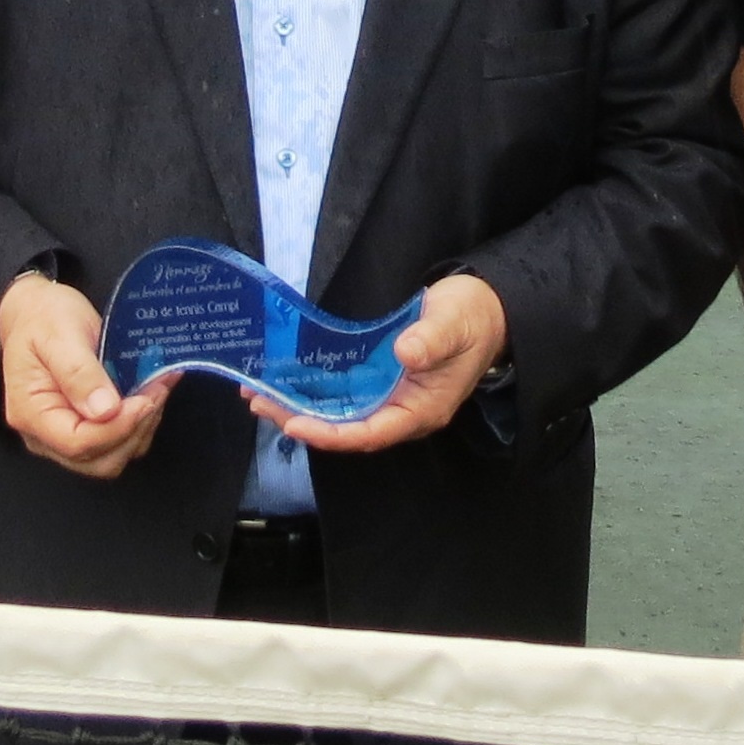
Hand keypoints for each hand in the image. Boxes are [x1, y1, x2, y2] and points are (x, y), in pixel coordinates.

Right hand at [0, 272, 166, 477]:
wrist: (35, 312)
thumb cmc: (43, 318)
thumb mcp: (60, 335)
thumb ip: (79, 373)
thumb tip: (106, 411)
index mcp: (32, 413)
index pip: (78, 443)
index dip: (118, 428)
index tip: (145, 400)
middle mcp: (45, 435)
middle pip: (99, 459)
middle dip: (135, 429)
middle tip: (157, 389)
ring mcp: (64, 437)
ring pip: (113, 456)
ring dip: (143, 426)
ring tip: (158, 387)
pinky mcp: (85, 430)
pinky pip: (118, 442)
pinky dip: (141, 423)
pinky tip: (151, 392)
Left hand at [257, 275, 505, 455]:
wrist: (486, 310)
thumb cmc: (472, 319)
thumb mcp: (454, 324)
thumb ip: (431, 340)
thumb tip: (405, 353)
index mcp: (421, 410)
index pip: (369, 433)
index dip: (331, 434)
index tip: (295, 426)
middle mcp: (400, 411)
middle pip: (345, 428)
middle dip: (301, 420)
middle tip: (258, 402)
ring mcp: (388, 396)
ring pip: (337, 412)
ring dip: (299, 406)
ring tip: (257, 393)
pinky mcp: (379, 379)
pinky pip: (341, 392)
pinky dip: (312, 388)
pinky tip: (283, 377)